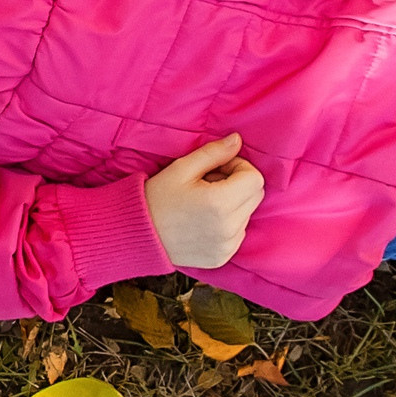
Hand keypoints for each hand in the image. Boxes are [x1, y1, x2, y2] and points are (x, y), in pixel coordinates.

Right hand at [145, 133, 265, 268]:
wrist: (139, 233)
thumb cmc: (158, 197)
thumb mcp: (182, 168)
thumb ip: (213, 153)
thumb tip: (237, 140)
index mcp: (220, 203)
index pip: (255, 178)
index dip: (238, 166)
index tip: (216, 168)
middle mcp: (229, 228)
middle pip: (256, 195)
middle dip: (238, 183)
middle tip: (209, 181)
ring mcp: (228, 245)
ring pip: (248, 213)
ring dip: (233, 202)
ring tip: (204, 201)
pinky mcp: (224, 256)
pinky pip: (239, 232)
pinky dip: (228, 221)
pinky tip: (204, 218)